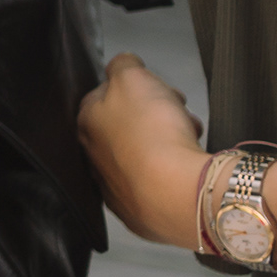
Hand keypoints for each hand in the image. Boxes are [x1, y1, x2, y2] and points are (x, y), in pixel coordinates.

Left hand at [79, 51, 210, 248]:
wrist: (179, 193)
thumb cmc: (153, 135)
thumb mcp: (134, 77)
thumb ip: (123, 64)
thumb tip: (122, 63)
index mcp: (87, 123)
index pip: (107, 94)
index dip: (139, 87)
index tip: (159, 88)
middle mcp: (95, 158)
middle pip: (130, 124)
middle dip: (158, 114)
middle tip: (178, 112)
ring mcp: (116, 189)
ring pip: (147, 153)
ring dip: (170, 141)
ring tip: (189, 138)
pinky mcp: (141, 213)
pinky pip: (160, 182)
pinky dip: (174, 172)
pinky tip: (187, 168)